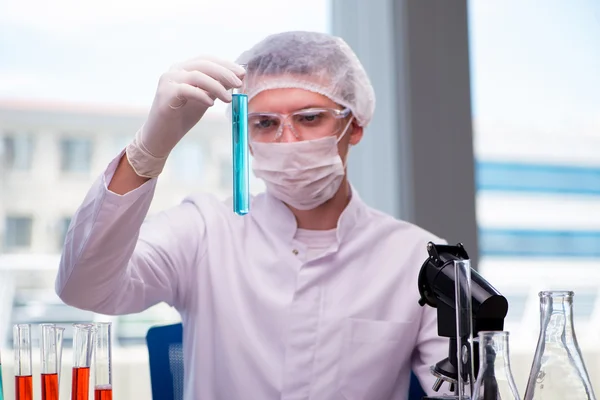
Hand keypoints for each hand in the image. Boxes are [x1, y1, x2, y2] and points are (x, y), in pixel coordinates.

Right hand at [126, 56, 244, 177]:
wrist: (161, 136)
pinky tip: (211, 103)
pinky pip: (187, 90)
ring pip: (197, 76)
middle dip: (224, 73)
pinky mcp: (165, 94)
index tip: (241, 73)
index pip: (207, 59)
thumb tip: (237, 78)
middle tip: (239, 84)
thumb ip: (217, 87)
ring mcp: (168, 81)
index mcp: (184, 68)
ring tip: (228, 99)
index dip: (225, 64)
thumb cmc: (182, 116)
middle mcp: (175, 70)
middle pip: (203, 64)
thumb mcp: (205, 98)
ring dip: (216, 86)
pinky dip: (202, 95)